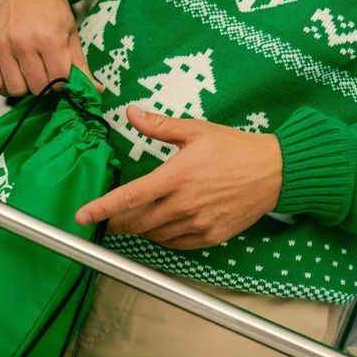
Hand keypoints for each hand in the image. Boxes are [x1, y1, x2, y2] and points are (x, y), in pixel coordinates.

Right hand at [0, 0, 90, 96]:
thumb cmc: (53, 12)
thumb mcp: (71, 35)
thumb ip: (81, 66)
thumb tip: (97, 91)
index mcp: (49, 38)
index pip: (59, 81)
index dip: (63, 82)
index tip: (62, 72)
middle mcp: (23, 42)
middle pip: (38, 88)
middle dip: (46, 84)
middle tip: (47, 71)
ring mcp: (2, 45)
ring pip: (16, 90)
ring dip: (26, 86)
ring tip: (30, 72)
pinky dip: (4, 86)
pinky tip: (14, 75)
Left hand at [77, 107, 281, 247]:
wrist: (274, 172)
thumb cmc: (234, 148)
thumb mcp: (196, 130)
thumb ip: (159, 126)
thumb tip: (131, 113)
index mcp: (176, 176)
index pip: (130, 197)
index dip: (103, 208)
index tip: (82, 216)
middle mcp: (184, 204)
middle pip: (137, 222)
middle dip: (117, 223)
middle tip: (105, 220)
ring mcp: (198, 223)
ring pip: (155, 235)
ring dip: (140, 229)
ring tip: (137, 218)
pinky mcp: (211, 237)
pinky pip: (176, 244)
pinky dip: (163, 237)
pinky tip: (162, 225)